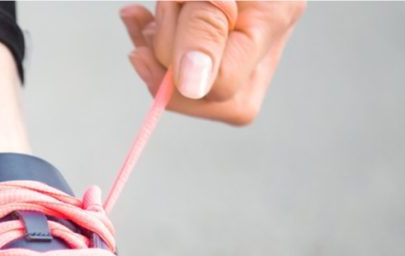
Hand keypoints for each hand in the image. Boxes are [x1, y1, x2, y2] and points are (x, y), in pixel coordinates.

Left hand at [120, 1, 304, 124]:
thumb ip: (203, 29)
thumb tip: (192, 86)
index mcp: (271, 22)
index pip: (221, 89)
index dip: (174, 75)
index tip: (148, 40)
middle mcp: (266, 39)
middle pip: (210, 96)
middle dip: (165, 64)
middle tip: (158, 17)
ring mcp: (246, 39)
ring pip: (190, 82)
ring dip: (154, 47)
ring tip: (151, 10)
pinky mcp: (221, 34)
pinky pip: (182, 62)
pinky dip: (149, 40)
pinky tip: (133, 17)